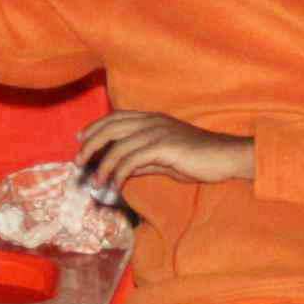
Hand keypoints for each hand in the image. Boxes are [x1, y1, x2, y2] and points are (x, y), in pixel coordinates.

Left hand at [77, 111, 256, 196]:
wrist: (225, 157)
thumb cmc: (198, 158)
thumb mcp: (166, 158)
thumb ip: (144, 160)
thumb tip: (123, 169)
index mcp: (152, 119)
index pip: (116, 117)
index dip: (95, 126)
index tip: (80, 139)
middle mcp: (152, 121)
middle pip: (111, 127)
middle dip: (90, 143)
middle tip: (78, 161)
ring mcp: (157, 132)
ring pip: (118, 145)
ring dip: (102, 164)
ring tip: (95, 181)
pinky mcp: (163, 147)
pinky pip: (132, 159)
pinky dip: (119, 173)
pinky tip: (115, 185)